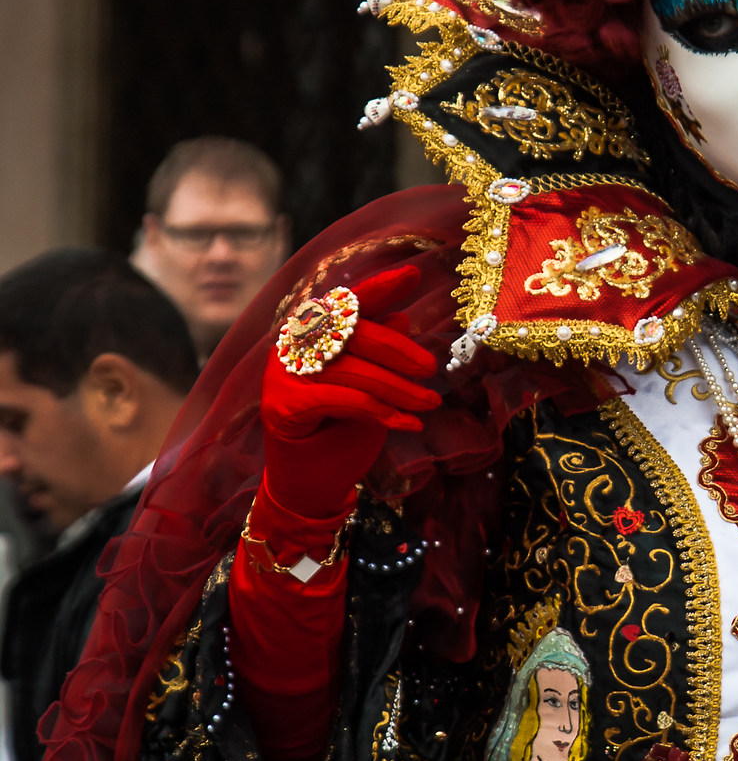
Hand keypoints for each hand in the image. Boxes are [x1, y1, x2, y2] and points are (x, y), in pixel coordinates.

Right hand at [260, 264, 440, 521]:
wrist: (312, 486)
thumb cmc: (343, 432)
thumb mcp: (372, 388)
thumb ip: (379, 354)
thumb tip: (401, 317)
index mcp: (314, 332)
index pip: (349, 302)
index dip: (380, 287)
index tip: (414, 274)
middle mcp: (293, 345)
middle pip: (356, 333)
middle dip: (401, 352)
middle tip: (432, 371)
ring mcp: (283, 373)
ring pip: (353, 369)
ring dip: (398, 388)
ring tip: (428, 404)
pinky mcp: (281, 404)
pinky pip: (341, 398)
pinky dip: (378, 410)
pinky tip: (406, 425)